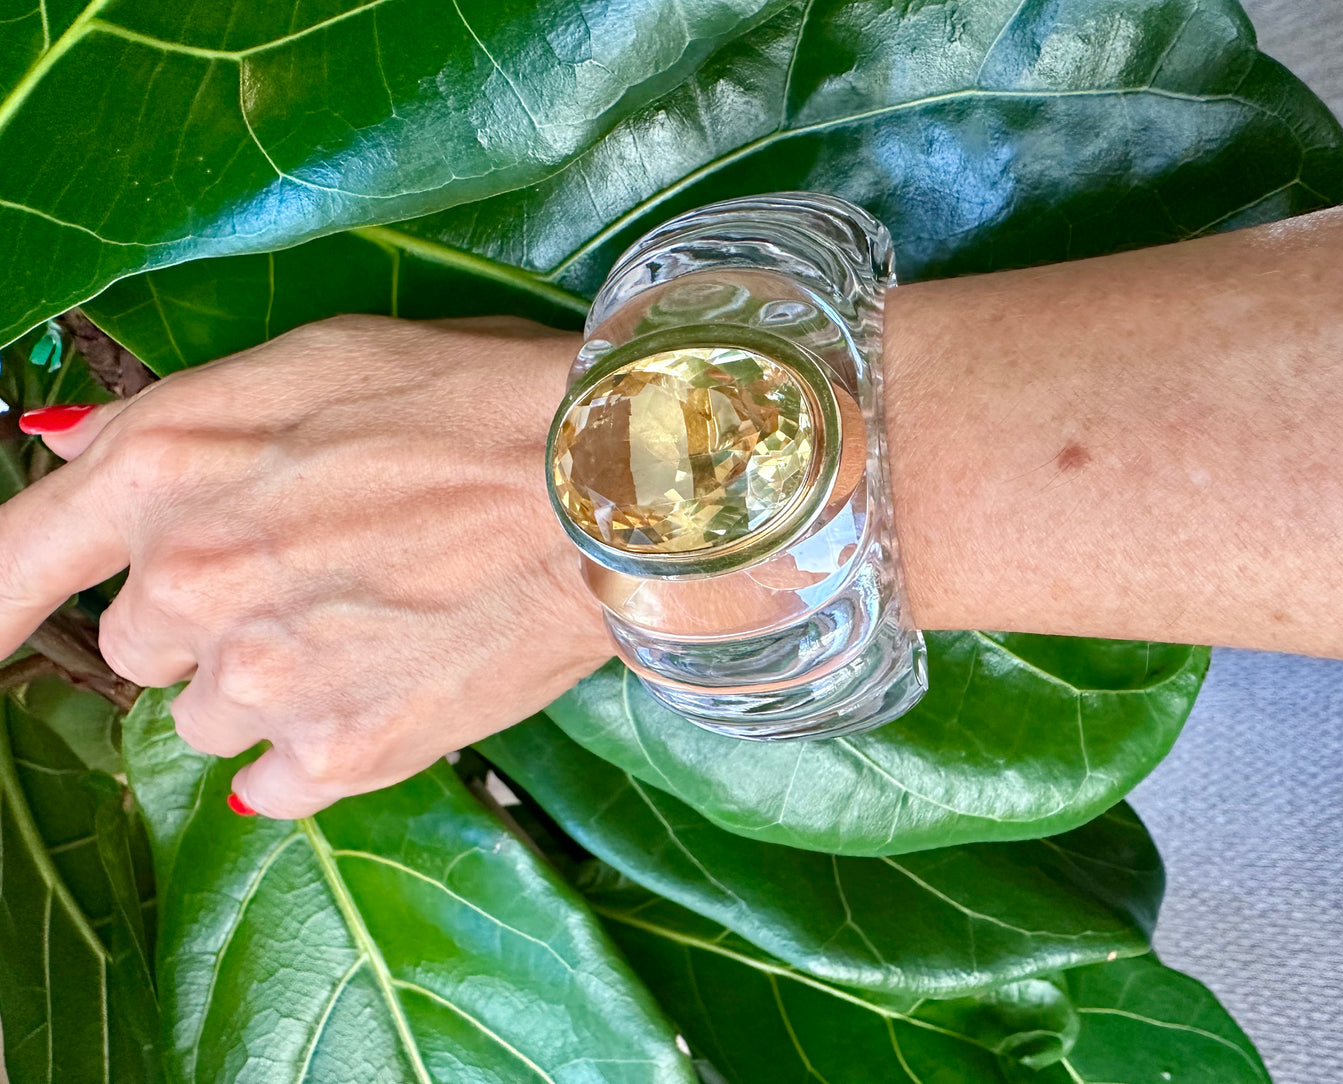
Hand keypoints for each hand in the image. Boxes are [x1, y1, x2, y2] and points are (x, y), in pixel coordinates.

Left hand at [1, 315, 611, 817]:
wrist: (613, 484)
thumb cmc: (477, 399)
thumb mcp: (313, 359)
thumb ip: (172, 418)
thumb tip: (66, 452)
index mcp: (168, 464)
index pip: (8, 562)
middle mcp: (196, 578)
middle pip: (138, 644)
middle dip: (204, 618)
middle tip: (312, 572)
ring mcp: (270, 675)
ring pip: (210, 718)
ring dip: (268, 683)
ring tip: (372, 625)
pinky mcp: (347, 751)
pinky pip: (274, 782)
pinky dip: (315, 747)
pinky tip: (384, 684)